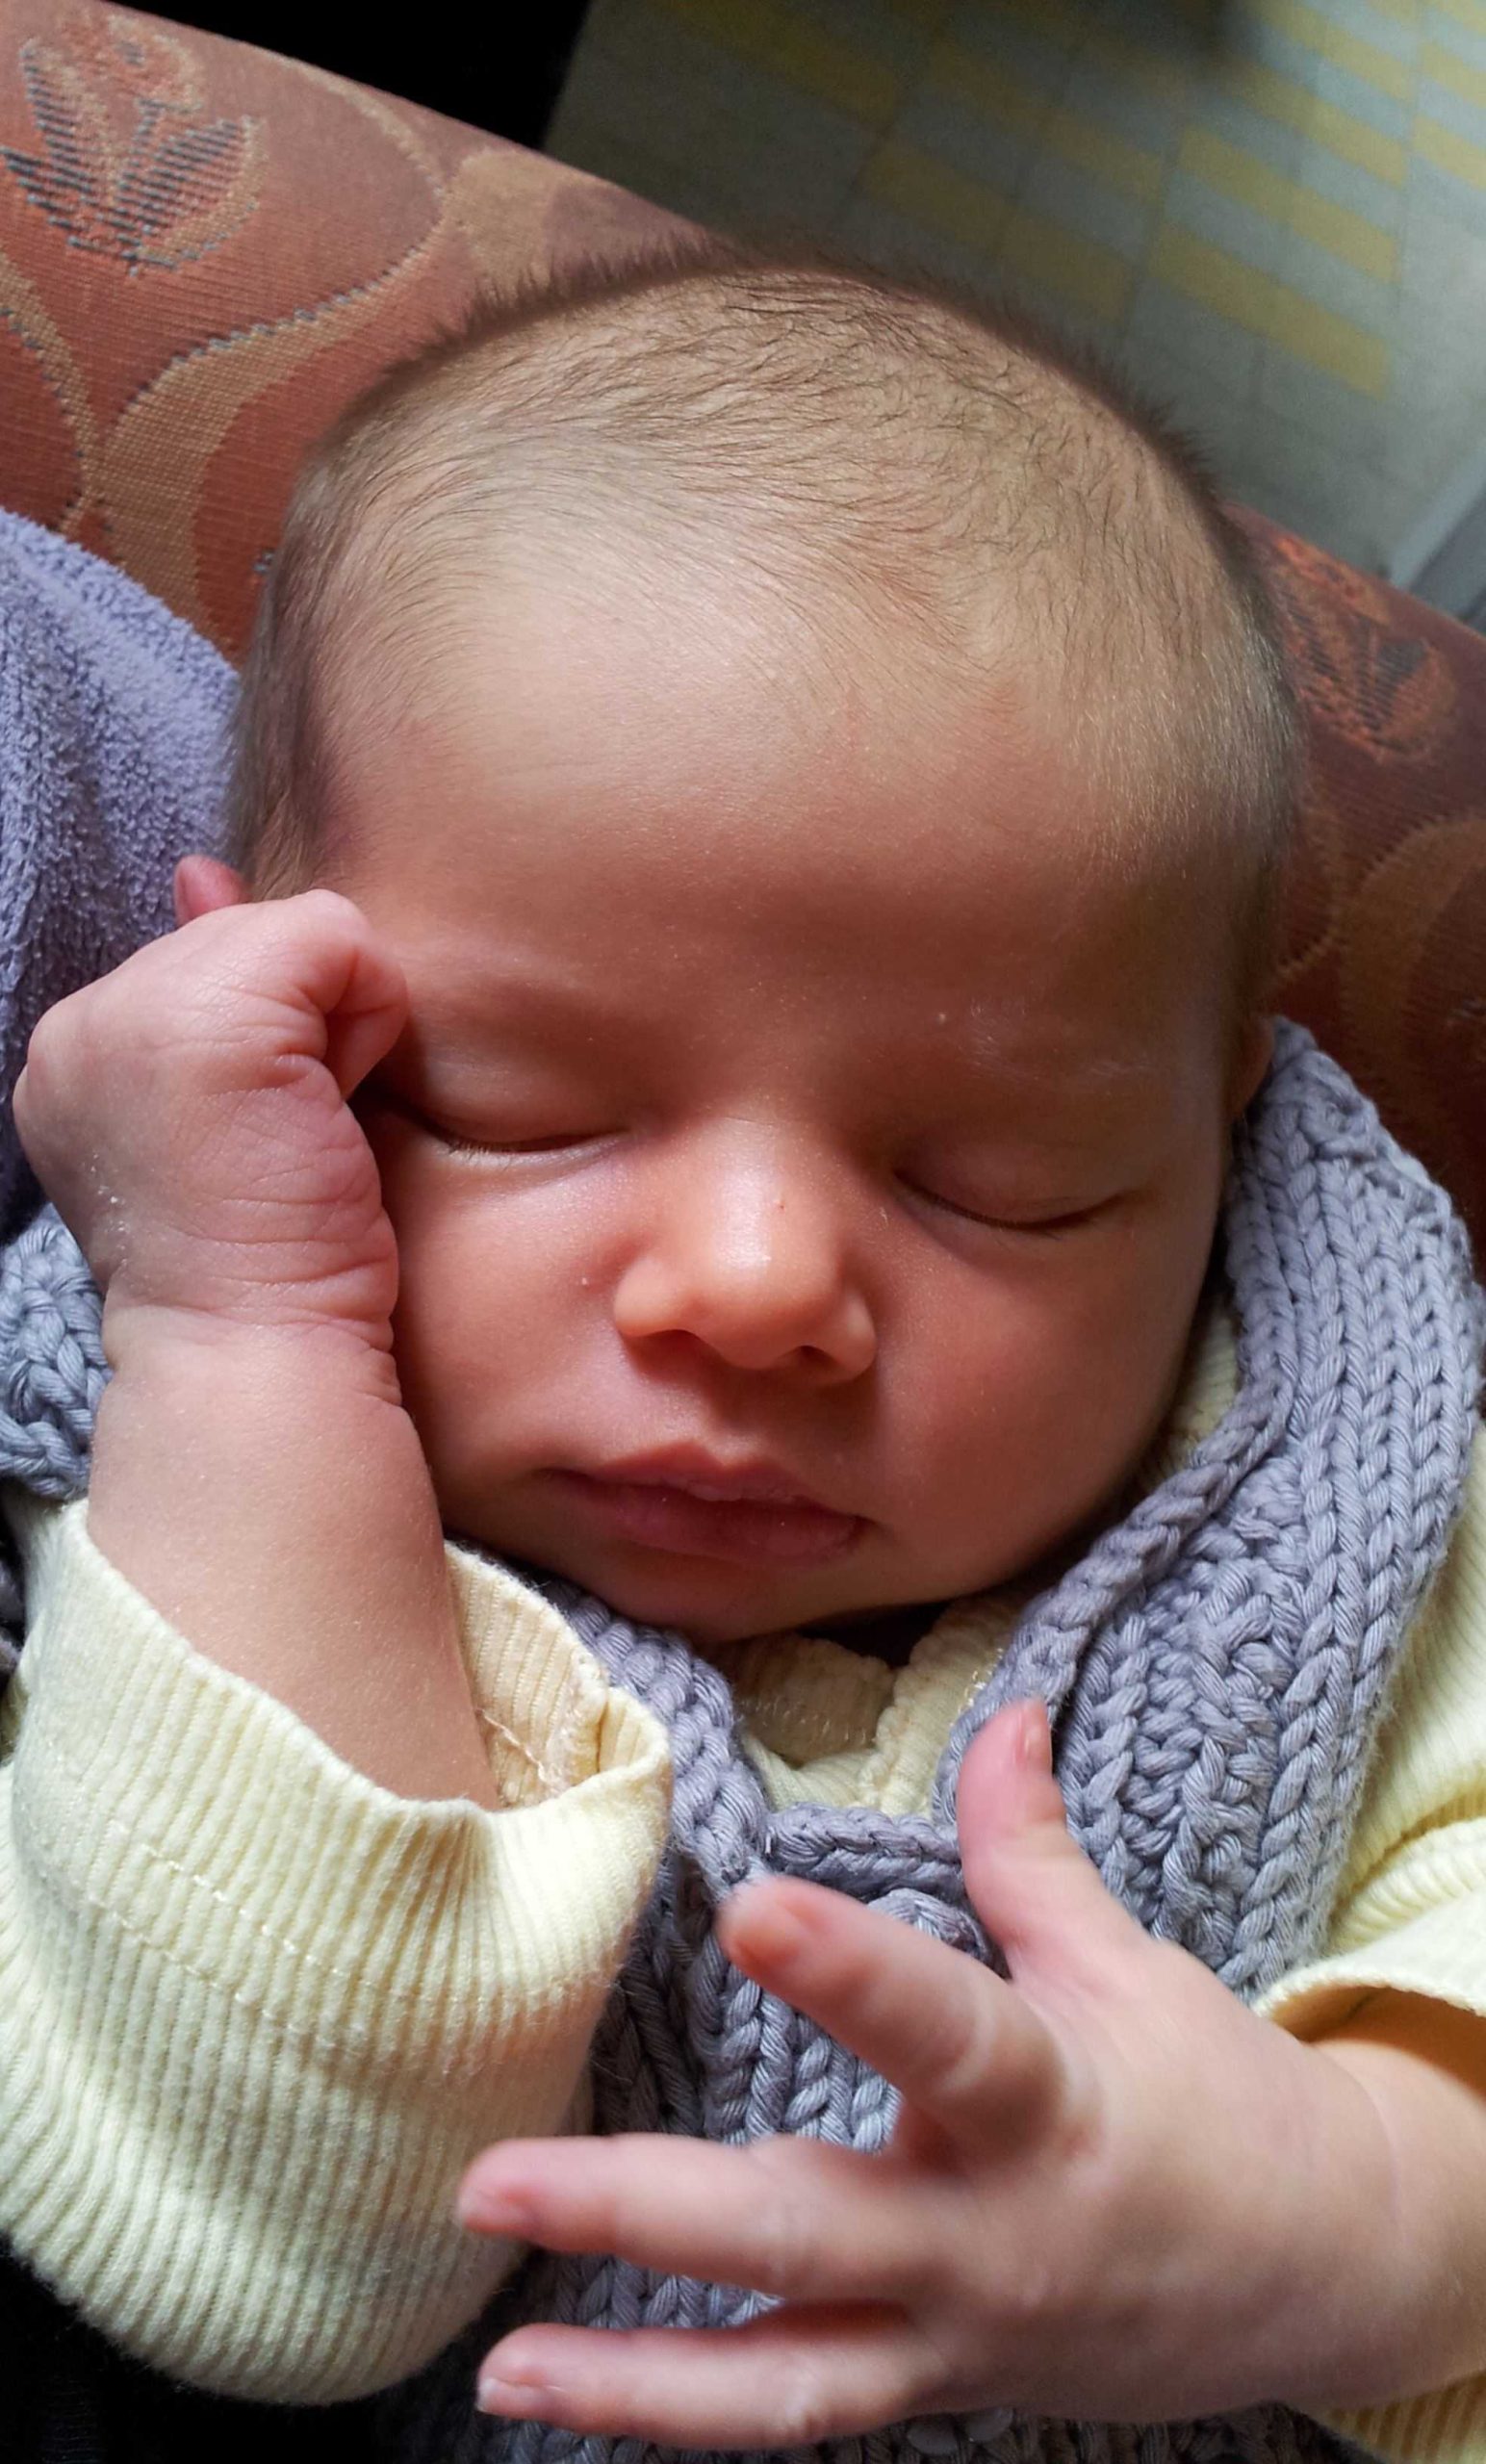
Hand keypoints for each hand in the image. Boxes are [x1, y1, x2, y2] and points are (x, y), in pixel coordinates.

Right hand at [13, 857, 406, 1362]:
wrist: (256, 1347)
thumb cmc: (262, 1256)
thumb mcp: (221, 1108)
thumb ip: (211, 984)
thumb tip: (200, 873)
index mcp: (75, 1049)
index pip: (205, 964)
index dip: (266, 1044)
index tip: (250, 1143)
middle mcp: (82, 1018)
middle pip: (249, 936)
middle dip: (298, 1031)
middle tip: (279, 1144)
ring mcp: (138, 1008)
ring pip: (295, 933)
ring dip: (333, 1029)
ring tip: (298, 1130)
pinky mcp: (213, 1013)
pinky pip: (339, 939)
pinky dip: (368, 1017)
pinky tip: (329, 1109)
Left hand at [457, 1702, 1402, 2448]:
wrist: (1313, 2274)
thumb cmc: (1210, 2100)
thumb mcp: (1131, 1964)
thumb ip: (1031, 1851)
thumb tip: (1002, 1712)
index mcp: (1046, 2105)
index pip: (941, 2032)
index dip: (849, 1974)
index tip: (749, 1906)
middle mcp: (987, 2239)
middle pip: (805, 2233)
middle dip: (643, 2212)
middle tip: (497, 2181)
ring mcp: (954, 2337)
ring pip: (784, 2380)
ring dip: (633, 2379)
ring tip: (502, 2363)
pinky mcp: (933, 2392)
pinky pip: (798, 2416)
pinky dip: (684, 2413)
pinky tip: (571, 2389)